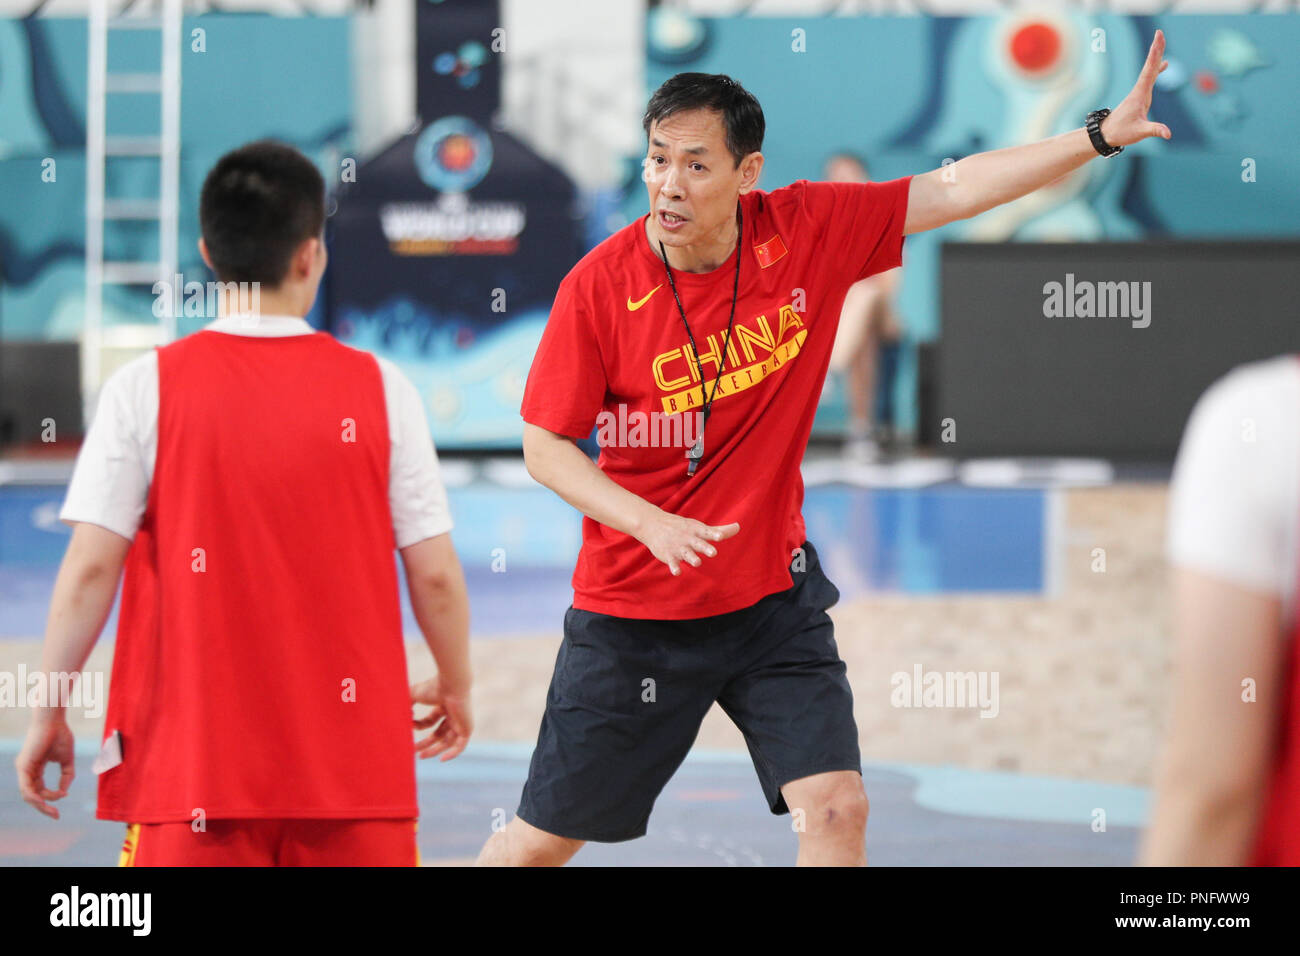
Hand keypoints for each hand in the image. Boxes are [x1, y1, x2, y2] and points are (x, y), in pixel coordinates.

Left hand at [15, 714, 74, 818]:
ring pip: (28, 795)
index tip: (66, 795)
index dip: (53, 797)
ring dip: (40, 806)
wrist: (54, 721)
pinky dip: (34, 797)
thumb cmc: (60, 736)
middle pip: (33, 796)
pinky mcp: (23, 766)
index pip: (40, 790)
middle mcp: (27, 771)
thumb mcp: (66, 760)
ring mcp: (23, 769)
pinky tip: (44, 802)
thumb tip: (63, 793)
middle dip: (44, 808)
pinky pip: (26, 788)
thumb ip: (67, 776)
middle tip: (56, 816)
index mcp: (36, 769)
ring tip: (53, 811)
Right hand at [411, 676, 471, 761]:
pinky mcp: (467, 728)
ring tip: (421, 756)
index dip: (418, 725)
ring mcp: (461, 722)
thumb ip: (405, 703)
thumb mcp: (414, 694)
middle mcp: (453, 714)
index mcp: (443, 705)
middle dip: (426, 742)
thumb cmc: (433, 687)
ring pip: (448, 741)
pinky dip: (452, 754)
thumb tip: (401, 715)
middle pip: (439, 733)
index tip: (409, 724)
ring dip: (434, 750)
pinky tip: (441, 760)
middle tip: (414, 750)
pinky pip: (460, 746)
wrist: (451, 684)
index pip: (430, 721)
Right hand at [635, 511, 739, 575]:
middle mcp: (688, 539)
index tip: (720, 537)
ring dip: (692, 558)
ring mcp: (678, 547)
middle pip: (698, 544)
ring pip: (687, 554)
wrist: (653, 524)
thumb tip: (738, 527)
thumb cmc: (682, 527)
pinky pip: (672, 563)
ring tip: (697, 563)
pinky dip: (674, 567)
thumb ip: (720, 530)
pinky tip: (677, 572)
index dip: (714, 535)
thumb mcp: (699, 527)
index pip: (707, 533)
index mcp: (697, 531)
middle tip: (713, 553)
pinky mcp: (669, 556)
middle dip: (705, 548)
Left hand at [1101, 30, 1172, 146]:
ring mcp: (1139, 92)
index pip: (1150, 70)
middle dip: (1155, 50)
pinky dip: (1156, 69)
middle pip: (1149, 66)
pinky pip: (1150, 78)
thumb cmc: (1121, 133)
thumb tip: (1168, 133)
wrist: (1106, 134)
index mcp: (1140, 94)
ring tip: (1161, 42)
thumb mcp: (1140, 132)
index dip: (1155, 54)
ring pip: (1149, 70)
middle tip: (1159, 33)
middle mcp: (1139, 90)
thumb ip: (1155, 130)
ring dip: (1155, 56)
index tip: (1158, 39)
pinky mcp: (1140, 97)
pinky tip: (1163, 64)